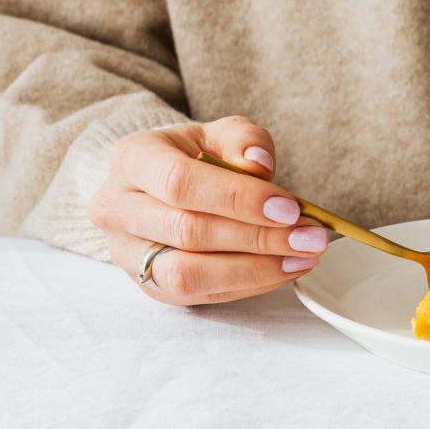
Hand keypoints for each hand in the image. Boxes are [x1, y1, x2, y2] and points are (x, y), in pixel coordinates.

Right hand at [89, 115, 327, 305]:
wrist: (164, 183)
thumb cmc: (196, 155)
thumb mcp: (221, 133)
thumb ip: (243, 140)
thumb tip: (258, 164)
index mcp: (132, 158)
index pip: (180, 183)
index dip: (237, 199)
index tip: (290, 208)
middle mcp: (117, 208)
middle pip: (187, 232)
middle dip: (257, 238)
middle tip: (311, 237)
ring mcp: (127, 253)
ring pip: (187, 275)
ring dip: (254, 270)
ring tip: (303, 257)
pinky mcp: (149, 286)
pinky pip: (200, 295)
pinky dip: (249, 285)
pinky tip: (285, 269)